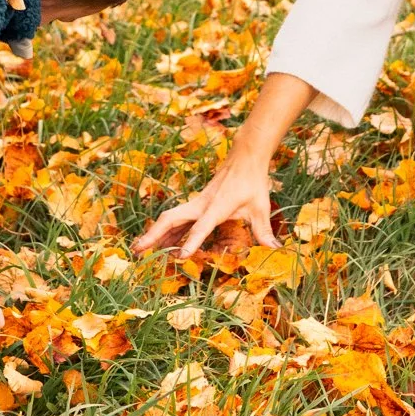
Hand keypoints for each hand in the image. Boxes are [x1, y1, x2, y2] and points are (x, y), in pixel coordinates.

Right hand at [132, 152, 276, 257]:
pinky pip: (178, 220)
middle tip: (137, 251)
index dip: (192, 241)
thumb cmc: (252, 182)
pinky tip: (161, 245)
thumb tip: (276, 249)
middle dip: (154, 235)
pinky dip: (167, 232)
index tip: (181, 257)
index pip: (202, 226)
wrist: (244, 158)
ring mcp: (196, 204)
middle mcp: (201, 205)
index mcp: (217, 206)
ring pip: (170, 219)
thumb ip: (264, 231)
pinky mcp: (197, 205)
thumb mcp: (261, 207)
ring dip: (155, 234)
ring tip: (139, 250)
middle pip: (171, 219)